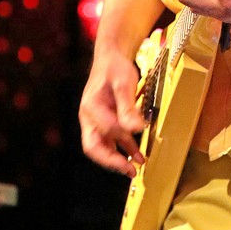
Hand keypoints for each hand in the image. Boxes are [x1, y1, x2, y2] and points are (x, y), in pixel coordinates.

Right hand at [78, 54, 145, 175]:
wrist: (111, 59)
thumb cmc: (115, 68)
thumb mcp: (124, 83)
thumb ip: (128, 107)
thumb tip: (136, 128)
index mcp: (91, 106)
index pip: (107, 127)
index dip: (124, 134)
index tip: (142, 132)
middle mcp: (88, 117)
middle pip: (93, 146)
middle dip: (111, 161)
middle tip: (130, 170)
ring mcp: (94, 121)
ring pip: (101, 147)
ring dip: (118, 158)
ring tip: (137, 166)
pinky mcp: (102, 123)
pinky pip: (109, 141)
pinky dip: (122, 149)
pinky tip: (136, 154)